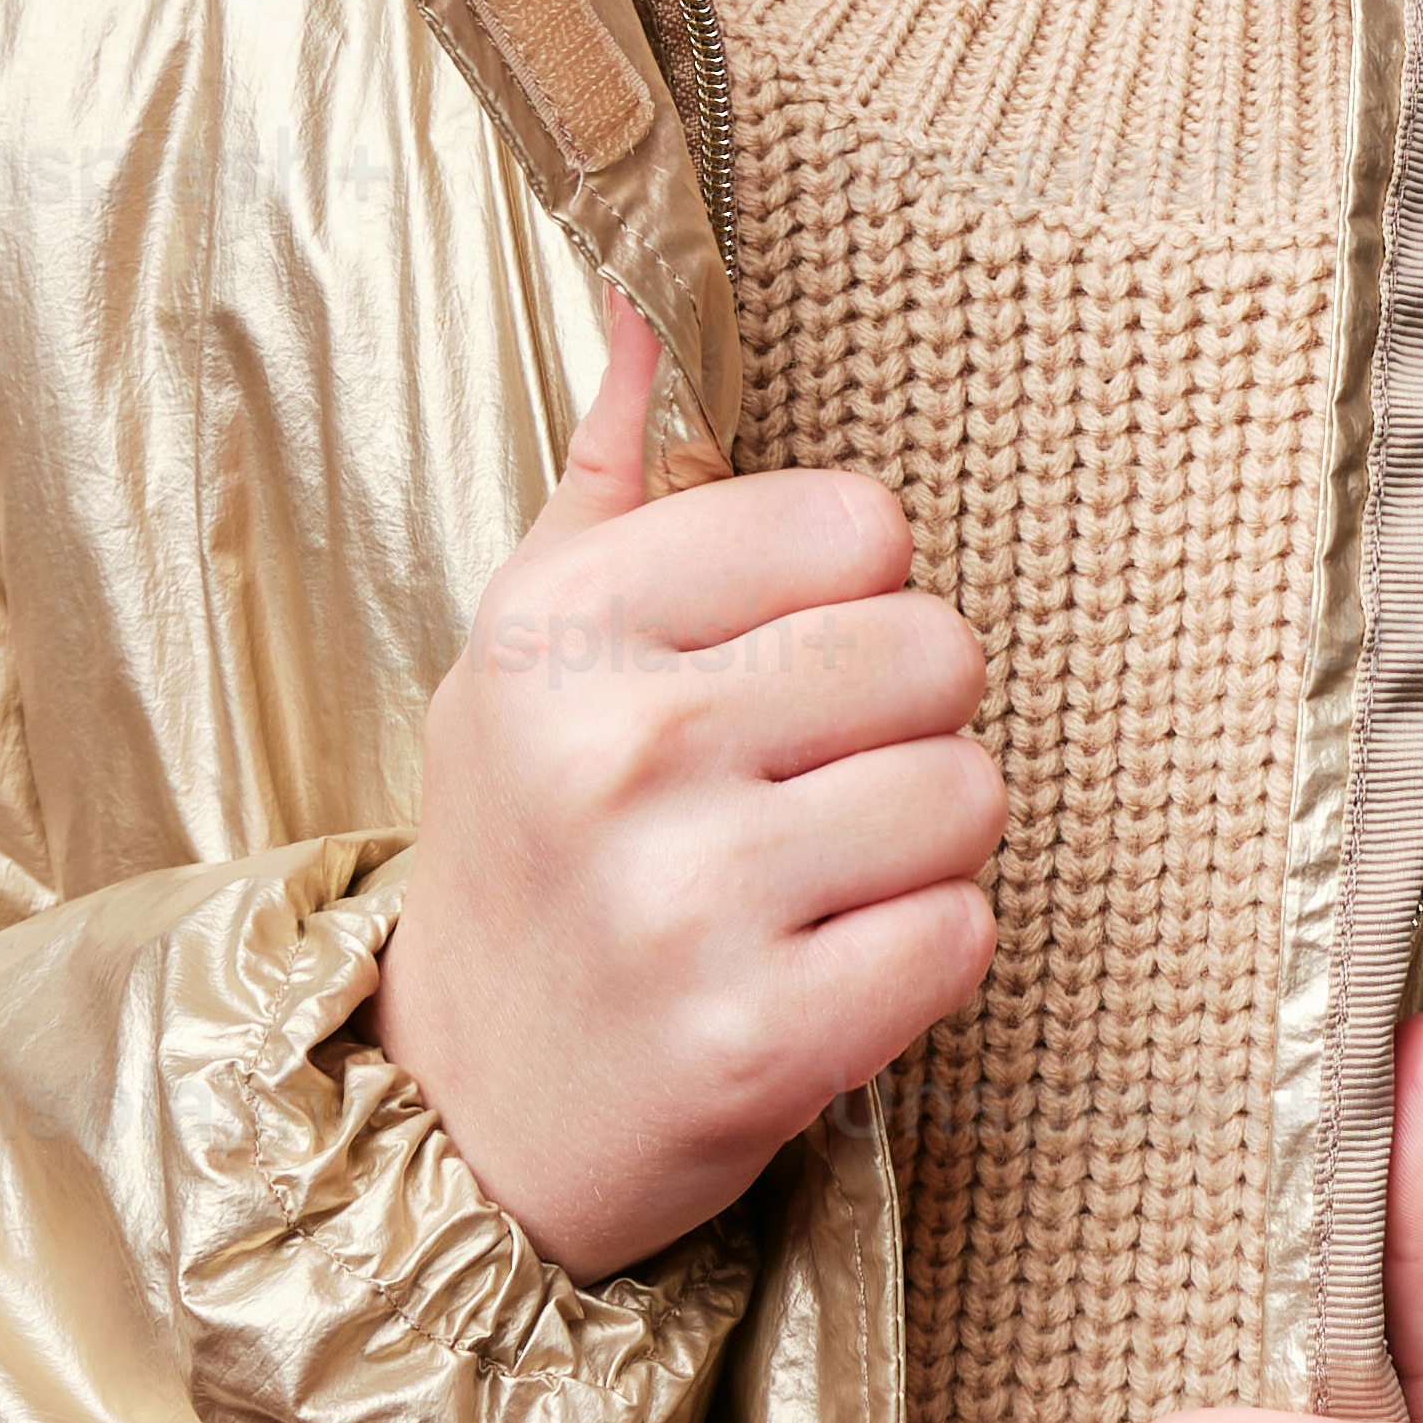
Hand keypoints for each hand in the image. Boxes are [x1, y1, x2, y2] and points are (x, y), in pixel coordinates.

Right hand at [358, 292, 1004, 1290]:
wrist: (454, 1113)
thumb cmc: (521, 848)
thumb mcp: (519, 649)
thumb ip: (608, 480)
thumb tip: (646, 310)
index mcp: (563, 627)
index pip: (857, 523)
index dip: (855, 592)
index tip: (782, 658)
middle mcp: (618, 750)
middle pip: (938, 649)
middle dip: (906, 717)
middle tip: (812, 780)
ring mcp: (688, 903)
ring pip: (969, 793)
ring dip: (924, 843)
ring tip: (820, 875)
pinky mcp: (758, 1044)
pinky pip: (963, 935)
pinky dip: (920, 955)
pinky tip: (829, 965)